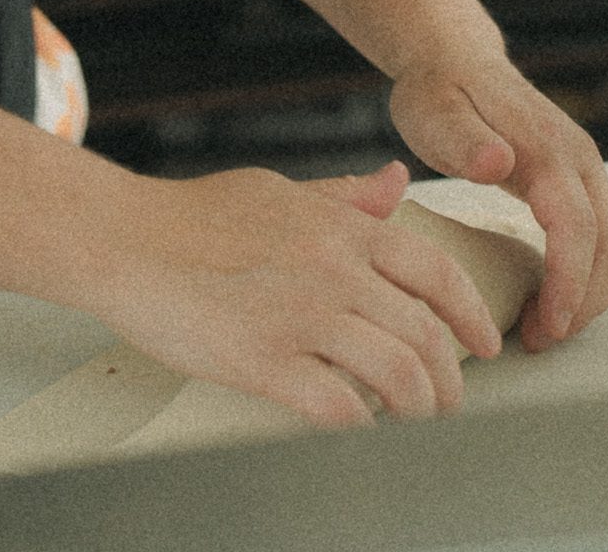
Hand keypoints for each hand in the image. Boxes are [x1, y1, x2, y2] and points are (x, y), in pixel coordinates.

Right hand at [94, 159, 500, 428]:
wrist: (124, 237)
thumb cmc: (193, 215)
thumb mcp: (280, 190)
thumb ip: (344, 195)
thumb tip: (397, 181)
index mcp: (340, 227)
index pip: (436, 271)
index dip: (471, 315)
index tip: (483, 345)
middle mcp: (332, 267)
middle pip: (427, 334)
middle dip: (449, 381)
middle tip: (447, 404)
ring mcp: (300, 313)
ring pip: (398, 375)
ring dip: (416, 410)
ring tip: (410, 423)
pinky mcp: (264, 359)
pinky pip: (339, 406)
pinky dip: (359, 425)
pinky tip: (354, 425)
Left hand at [389, 47, 607, 351]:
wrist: (453, 59)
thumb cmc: (438, 90)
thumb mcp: (433, 112)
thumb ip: (463, 140)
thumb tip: (499, 164)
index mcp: (546, 146)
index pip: (577, 226)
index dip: (569, 283)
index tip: (548, 326)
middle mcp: (579, 158)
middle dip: (584, 302)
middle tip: (537, 338)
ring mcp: (585, 170)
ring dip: (591, 294)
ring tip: (542, 325)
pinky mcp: (579, 182)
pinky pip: (604, 238)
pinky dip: (589, 276)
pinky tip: (552, 295)